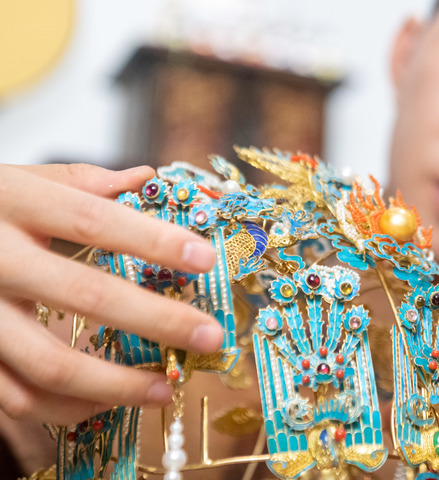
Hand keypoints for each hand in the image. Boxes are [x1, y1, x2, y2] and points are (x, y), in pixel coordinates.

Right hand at [0, 164, 223, 423]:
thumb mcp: (16, 180)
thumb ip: (78, 182)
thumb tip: (145, 177)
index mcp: (13, 204)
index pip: (94, 221)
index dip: (153, 240)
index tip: (205, 258)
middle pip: (85, 296)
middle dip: (158, 321)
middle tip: (211, 337)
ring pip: (49, 364)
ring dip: (116, 384)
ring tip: (164, 388)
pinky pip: (16, 397)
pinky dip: (67, 408)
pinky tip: (105, 401)